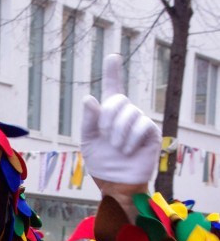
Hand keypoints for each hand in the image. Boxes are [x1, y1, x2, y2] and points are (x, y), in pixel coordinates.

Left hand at [81, 55, 160, 187]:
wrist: (115, 184)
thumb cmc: (102, 163)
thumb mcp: (88, 142)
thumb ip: (89, 121)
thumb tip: (89, 98)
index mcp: (109, 113)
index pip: (112, 87)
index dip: (112, 71)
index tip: (112, 56)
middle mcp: (126, 113)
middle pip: (118, 100)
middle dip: (107, 117)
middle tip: (105, 135)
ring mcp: (140, 122)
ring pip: (129, 113)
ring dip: (118, 133)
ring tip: (116, 148)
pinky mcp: (151, 132)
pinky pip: (141, 126)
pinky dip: (130, 139)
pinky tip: (127, 151)